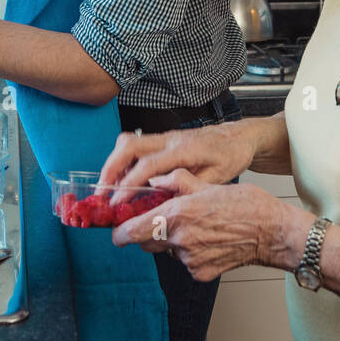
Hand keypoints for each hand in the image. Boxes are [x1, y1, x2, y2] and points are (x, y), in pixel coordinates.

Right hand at [99, 121, 255, 200]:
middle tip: (101, 192)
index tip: (117, 201)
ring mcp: (164, 137)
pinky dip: (123, 160)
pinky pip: (135, 145)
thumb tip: (166, 204)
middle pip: (129, 146)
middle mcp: (170, 139)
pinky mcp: (162, 139)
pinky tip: (123, 178)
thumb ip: (190, 189)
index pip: (148, 166)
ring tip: (107, 187)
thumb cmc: (230, 156)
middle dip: (110, 168)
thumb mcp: (218, 178)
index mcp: (184, 150)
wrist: (238, 136)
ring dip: (113, 163)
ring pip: (128, 142)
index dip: (129, 184)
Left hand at [111, 170, 293, 281]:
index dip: (120, 231)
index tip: (116, 230)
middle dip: (149, 232)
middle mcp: (180, 240)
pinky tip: (209, 242)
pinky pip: (185, 263)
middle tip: (165, 220)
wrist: (272, 232)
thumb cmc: (246, 205)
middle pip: (146, 242)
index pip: (133, 230)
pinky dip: (190, 254)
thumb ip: (176, 181)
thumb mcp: (208, 184)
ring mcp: (190, 260)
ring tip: (198, 228)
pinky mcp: (200, 273)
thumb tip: (155, 182)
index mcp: (178, 214)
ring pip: (168, 251)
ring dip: (173, 242)